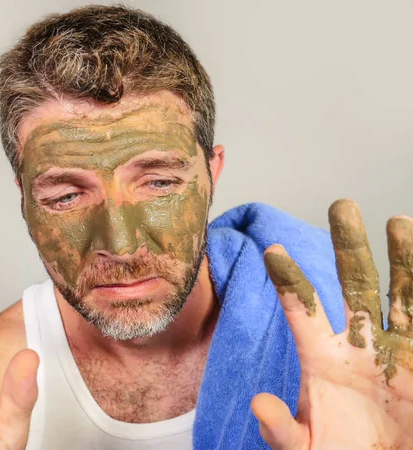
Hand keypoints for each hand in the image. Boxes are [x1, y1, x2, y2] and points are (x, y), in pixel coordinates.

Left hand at [252, 199, 412, 448]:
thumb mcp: (305, 449)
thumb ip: (281, 430)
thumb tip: (259, 404)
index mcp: (322, 359)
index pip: (302, 309)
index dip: (289, 280)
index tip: (272, 249)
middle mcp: (358, 345)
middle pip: (353, 285)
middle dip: (348, 246)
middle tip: (342, 206)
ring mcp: (395, 351)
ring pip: (399, 294)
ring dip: (402, 259)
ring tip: (397, 221)